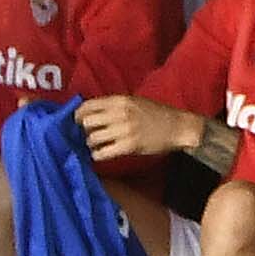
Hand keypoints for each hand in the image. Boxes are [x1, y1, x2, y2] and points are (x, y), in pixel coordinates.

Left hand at [76, 95, 191, 160]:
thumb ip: (113, 106)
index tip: (76, 122)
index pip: (87, 106)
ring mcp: (125, 130)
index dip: (77, 115)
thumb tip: (87, 114)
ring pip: (92, 139)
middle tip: (88, 135)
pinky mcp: (129, 146)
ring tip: (97, 145)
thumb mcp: (135, 102)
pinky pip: (102, 153)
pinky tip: (102, 153)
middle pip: (86, 122)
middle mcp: (121, 113)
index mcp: (121, 100)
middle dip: (83, 131)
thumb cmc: (155, 114)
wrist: (178, 126)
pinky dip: (98, 155)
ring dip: (91, 144)